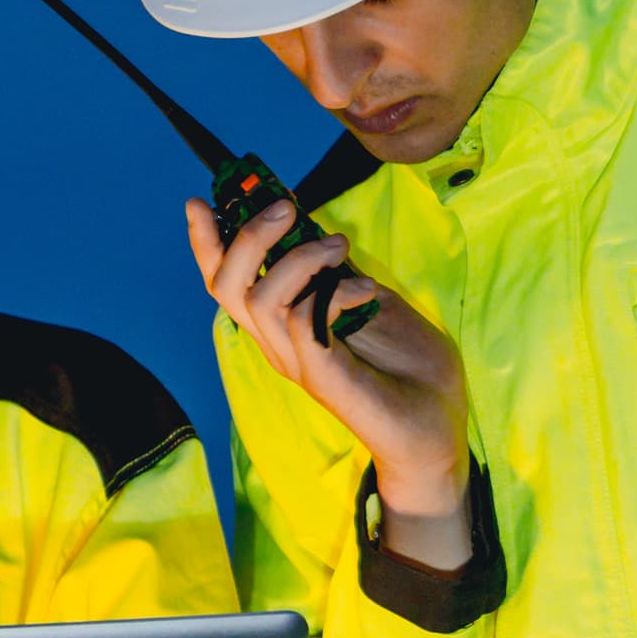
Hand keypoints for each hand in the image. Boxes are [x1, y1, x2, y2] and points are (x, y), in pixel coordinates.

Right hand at [187, 197, 476, 569]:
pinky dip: (332, 291)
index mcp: (281, 328)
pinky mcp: (323, 377)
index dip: (206, 244)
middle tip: (286, 207)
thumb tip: (321, 234)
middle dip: (247, 237)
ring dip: (298, 259)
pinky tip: (365, 290)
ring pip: (260, 300)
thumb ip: (340, 277)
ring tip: (338, 247)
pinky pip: (303, 321)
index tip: (200, 203)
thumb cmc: (410, 373)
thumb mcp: (374, 305)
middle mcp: (277, 345)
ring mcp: (297, 362)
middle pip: (226, 287)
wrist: (436, 434)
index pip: (226, 285)